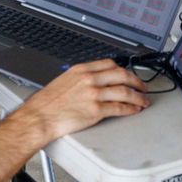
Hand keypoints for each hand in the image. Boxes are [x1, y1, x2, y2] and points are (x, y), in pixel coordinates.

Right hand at [20, 60, 149, 140]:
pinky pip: (119, 108)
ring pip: (125, 92)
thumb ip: (81, 78)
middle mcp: (89, 79)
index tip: (130, 75)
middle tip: (143, 87)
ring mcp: (93, 94)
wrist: (38, 118)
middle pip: (122, 75)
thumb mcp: (64, 80)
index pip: (110, 64)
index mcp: (81, 70)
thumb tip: (95, 81)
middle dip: (137, 81)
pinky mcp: (95, 110)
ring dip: (138, 97)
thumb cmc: (46, 103)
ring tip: (143, 101)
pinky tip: (134, 110)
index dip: (124, 70)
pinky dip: (130, 109)